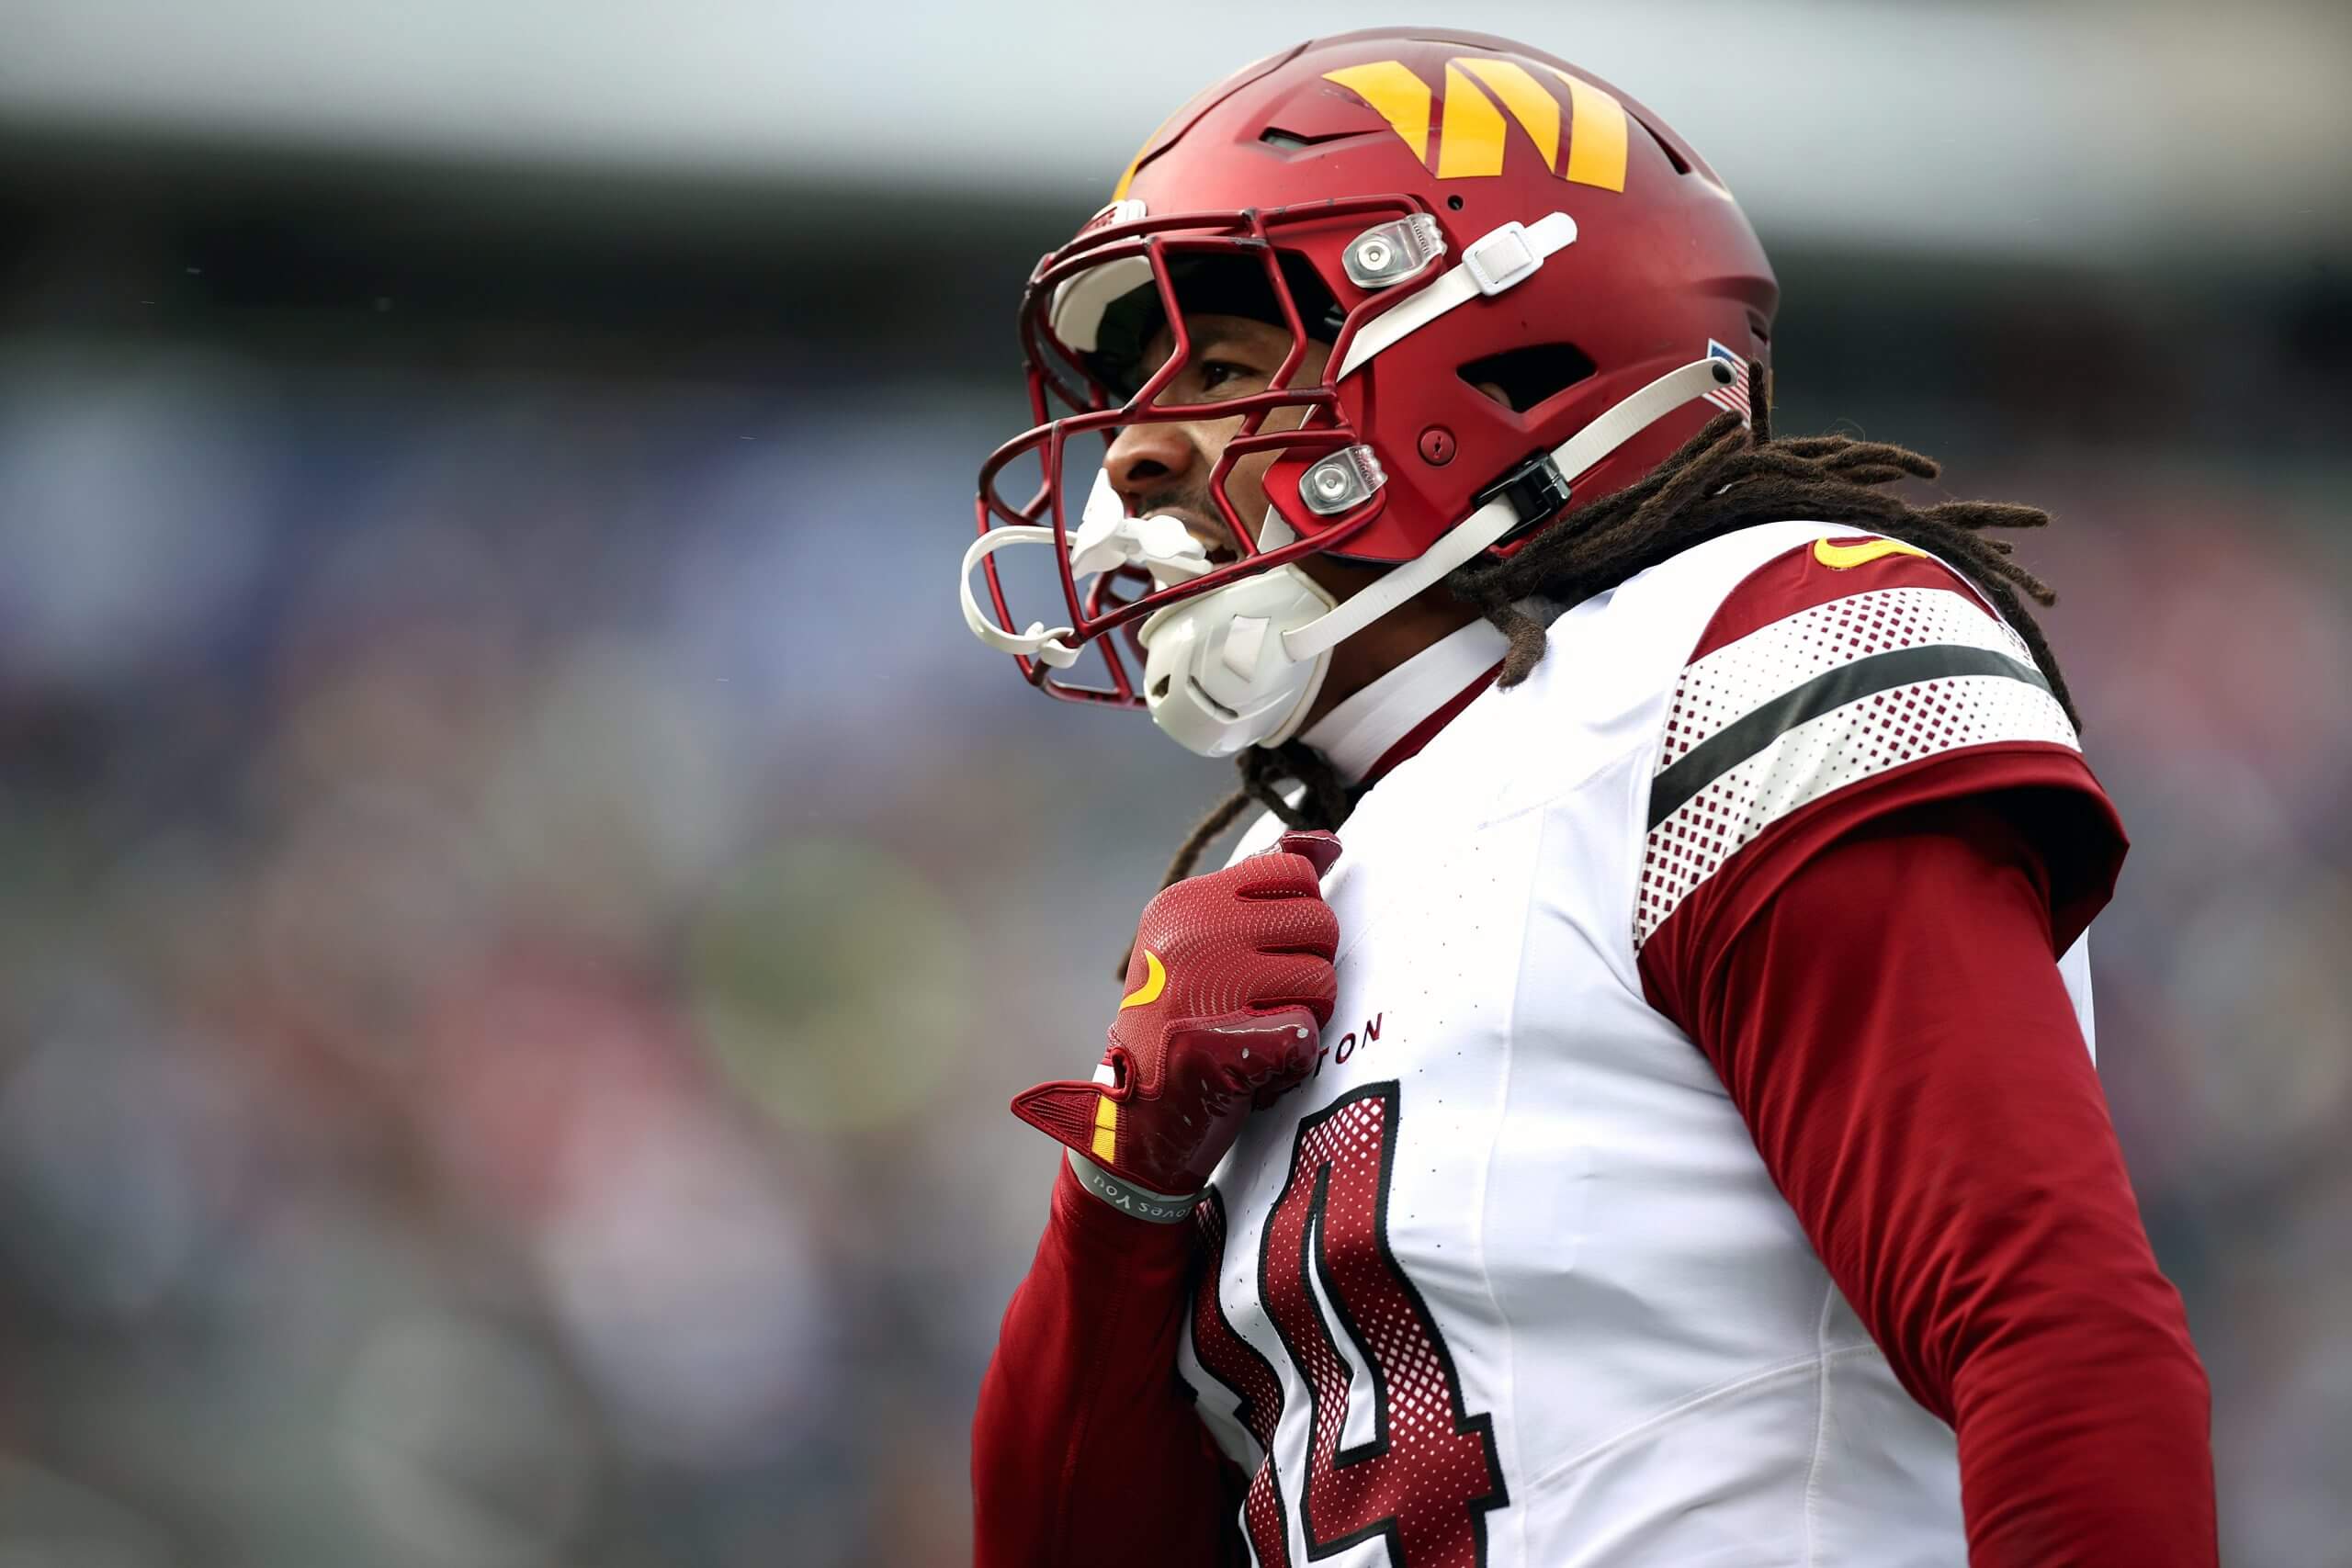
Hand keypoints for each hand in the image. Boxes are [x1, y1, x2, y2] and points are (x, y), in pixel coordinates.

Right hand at [1012, 830, 1341, 1220]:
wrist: (1134, 1123)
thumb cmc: (1180, 1026)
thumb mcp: (1206, 945)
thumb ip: (1264, 890)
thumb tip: (1330, 841)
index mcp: (1184, 904)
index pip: (1293, 874)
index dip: (1302, 918)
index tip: (1270, 955)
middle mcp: (1192, 938)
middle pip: (1319, 925)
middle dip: (1311, 969)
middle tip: (1268, 1003)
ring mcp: (1204, 991)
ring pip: (1323, 980)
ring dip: (1307, 1016)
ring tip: (1261, 1036)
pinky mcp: (1224, 1046)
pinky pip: (1307, 1033)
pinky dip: (1292, 1061)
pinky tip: (1255, 1071)